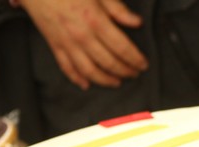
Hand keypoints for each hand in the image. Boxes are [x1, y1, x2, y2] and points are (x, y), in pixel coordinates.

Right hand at [20, 0, 148, 88]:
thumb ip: (118, 9)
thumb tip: (136, 22)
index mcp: (96, 21)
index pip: (122, 48)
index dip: (135, 59)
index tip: (143, 64)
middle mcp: (82, 36)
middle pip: (109, 62)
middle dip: (125, 71)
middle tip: (134, 74)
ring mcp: (68, 43)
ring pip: (90, 71)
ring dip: (105, 80)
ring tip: (117, 82)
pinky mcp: (55, 46)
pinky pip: (67, 68)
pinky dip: (77, 79)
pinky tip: (86, 84)